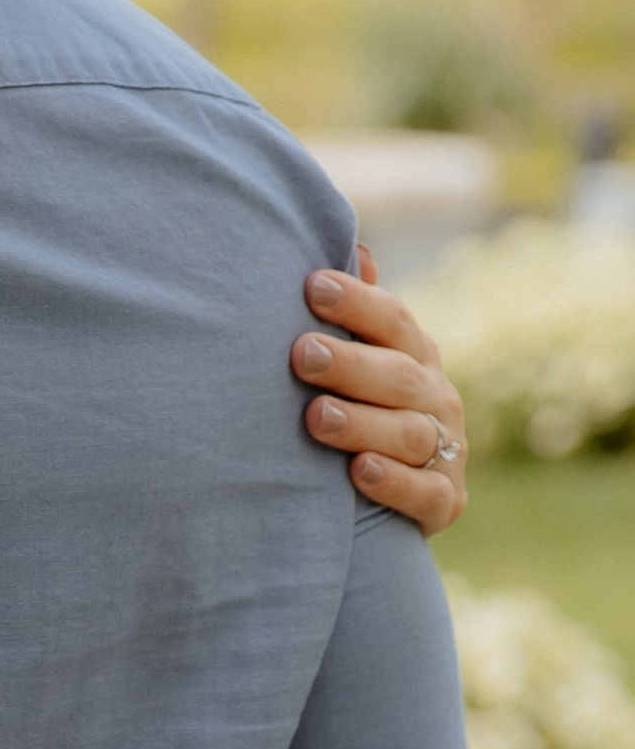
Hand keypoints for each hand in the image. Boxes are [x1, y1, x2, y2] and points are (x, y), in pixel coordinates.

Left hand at [294, 247, 467, 535]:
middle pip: (398, 376)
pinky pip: (424, 492)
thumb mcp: (359, 357)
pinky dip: (394, 483)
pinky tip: (360, 472)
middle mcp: (436, 397)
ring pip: (408, 433)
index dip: (357, 302)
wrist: (388, 496)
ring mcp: (446, 450)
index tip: (313, 287)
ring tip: (317, 416)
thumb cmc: (360, 406)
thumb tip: (356, 248)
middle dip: (349, 363)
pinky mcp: (443, 500)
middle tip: (302, 354)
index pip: (394, 320)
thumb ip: (356, 315)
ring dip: (361, 423)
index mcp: (414, 354)